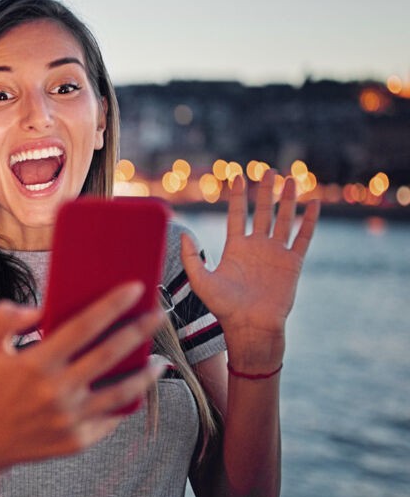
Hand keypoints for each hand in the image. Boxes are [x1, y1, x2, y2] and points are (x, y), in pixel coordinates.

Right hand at [0, 283, 164, 469]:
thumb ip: (7, 317)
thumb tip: (41, 310)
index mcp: (36, 363)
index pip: (83, 327)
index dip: (112, 306)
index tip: (136, 288)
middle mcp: (57, 391)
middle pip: (110, 355)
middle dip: (140, 330)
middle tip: (159, 315)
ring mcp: (70, 419)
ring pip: (121, 392)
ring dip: (146, 374)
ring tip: (158, 361)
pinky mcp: (77, 441)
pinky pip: (110, 419)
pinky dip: (125, 404)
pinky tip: (134, 391)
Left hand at [181, 170, 319, 365]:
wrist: (250, 327)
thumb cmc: (223, 308)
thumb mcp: (201, 281)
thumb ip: (192, 258)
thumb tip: (184, 234)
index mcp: (235, 248)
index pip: (237, 214)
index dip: (238, 196)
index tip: (238, 176)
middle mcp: (256, 247)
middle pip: (262, 212)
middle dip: (265, 191)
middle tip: (268, 170)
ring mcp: (275, 254)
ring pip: (284, 220)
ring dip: (287, 200)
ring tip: (291, 179)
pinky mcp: (292, 264)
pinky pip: (303, 238)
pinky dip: (308, 221)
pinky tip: (313, 204)